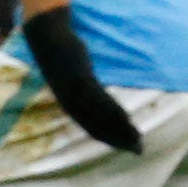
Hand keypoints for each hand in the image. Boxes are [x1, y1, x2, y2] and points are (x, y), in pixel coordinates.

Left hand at [22, 7, 141, 153]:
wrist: (49, 36)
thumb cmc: (62, 55)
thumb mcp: (73, 76)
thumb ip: (85, 89)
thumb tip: (100, 99)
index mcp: (67, 102)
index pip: (89, 127)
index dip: (108, 138)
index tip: (126, 147)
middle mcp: (69, 100)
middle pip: (95, 126)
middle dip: (118, 139)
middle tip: (138, 150)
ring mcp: (73, 91)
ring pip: (99, 117)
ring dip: (119, 128)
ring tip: (138, 138)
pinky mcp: (78, 79)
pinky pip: (98, 100)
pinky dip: (112, 111)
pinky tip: (127, 119)